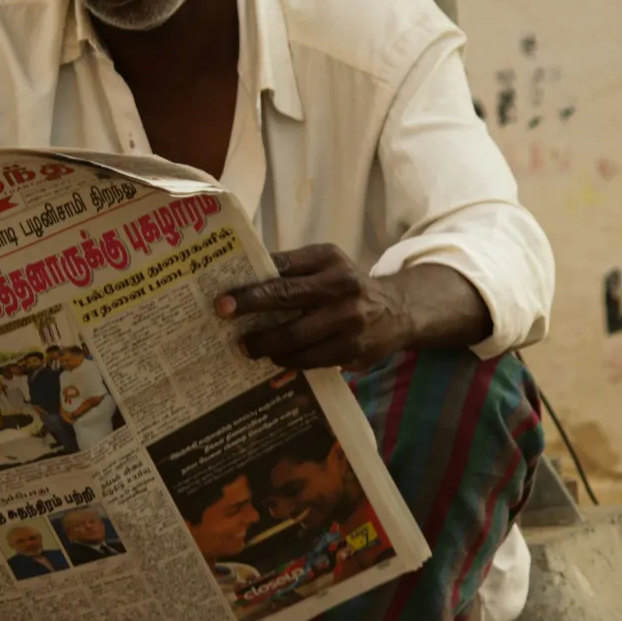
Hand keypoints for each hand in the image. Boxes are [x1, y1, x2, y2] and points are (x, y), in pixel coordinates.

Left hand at [216, 244, 490, 369]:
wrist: (398, 311)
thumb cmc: (346, 287)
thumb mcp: (326, 266)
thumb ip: (291, 269)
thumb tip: (241, 277)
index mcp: (328, 259)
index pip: (282, 268)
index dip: (250, 284)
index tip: (223, 297)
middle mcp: (341, 285)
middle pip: (286, 297)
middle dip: (251, 307)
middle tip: (224, 317)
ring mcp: (349, 319)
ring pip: (296, 336)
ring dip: (265, 344)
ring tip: (246, 347)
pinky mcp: (354, 349)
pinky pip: (311, 359)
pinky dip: (288, 361)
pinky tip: (275, 359)